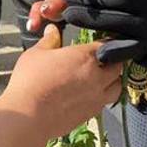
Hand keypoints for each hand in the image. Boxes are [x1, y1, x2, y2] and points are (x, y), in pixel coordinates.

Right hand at [0, 23, 121, 146]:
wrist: (28, 116)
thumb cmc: (30, 81)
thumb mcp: (36, 54)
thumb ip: (49, 41)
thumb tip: (53, 30)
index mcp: (86, 57)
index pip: (108, 44)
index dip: (107, 41)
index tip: (103, 39)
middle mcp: (97, 77)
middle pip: (118, 66)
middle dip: (113, 61)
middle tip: (103, 58)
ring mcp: (96, 98)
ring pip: (117, 87)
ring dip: (112, 81)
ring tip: (101, 78)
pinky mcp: (90, 114)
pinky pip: (104, 103)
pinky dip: (101, 97)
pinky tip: (88, 94)